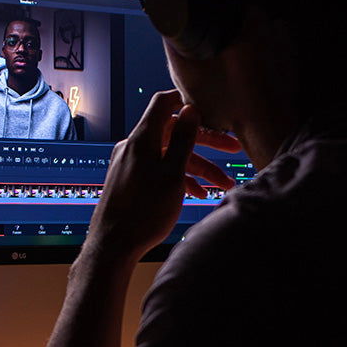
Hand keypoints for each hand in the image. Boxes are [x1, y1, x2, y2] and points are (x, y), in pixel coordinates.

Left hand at [86, 90, 240, 261]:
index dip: (185, 101)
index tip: (208, 106)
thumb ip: (182, 140)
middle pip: (173, 133)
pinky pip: (158, 171)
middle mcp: (133, 147)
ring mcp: (130, 164)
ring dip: (197, 168)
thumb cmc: (143, 212)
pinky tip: (197, 194)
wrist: (113, 246)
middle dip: (205, 142)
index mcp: (142, 139)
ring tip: (222, 185)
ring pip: (169, 156)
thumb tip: (189, 109)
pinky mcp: (129, 180)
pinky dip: (178, 177)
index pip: (163, 104)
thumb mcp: (172, 174)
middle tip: (233, 149)